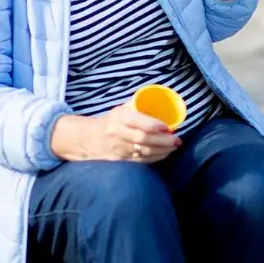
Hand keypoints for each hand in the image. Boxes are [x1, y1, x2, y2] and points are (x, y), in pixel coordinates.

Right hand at [53, 102, 179, 162]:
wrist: (87, 139)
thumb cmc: (110, 122)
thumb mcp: (120, 110)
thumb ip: (139, 106)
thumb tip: (164, 100)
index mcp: (118, 117)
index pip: (137, 121)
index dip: (154, 125)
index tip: (168, 126)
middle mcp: (117, 133)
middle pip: (143, 139)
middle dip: (164, 140)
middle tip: (177, 139)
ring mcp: (118, 149)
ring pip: (144, 152)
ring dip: (163, 150)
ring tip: (174, 146)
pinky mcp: (120, 162)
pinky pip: (141, 162)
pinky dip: (155, 158)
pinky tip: (165, 154)